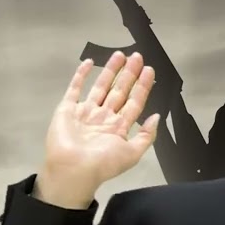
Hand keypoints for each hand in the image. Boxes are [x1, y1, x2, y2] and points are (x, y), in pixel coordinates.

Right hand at [36, 51, 159, 208]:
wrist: (73, 169)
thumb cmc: (103, 163)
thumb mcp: (133, 154)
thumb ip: (147, 136)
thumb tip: (157, 117)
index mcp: (118, 128)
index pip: (134, 102)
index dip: (142, 86)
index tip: (149, 70)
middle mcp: (103, 117)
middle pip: (119, 91)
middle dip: (129, 74)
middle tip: (137, 57)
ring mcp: (85, 112)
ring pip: (101, 86)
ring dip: (110, 70)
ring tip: (120, 55)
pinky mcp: (67, 109)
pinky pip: (74, 88)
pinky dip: (80, 75)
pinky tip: (89, 62)